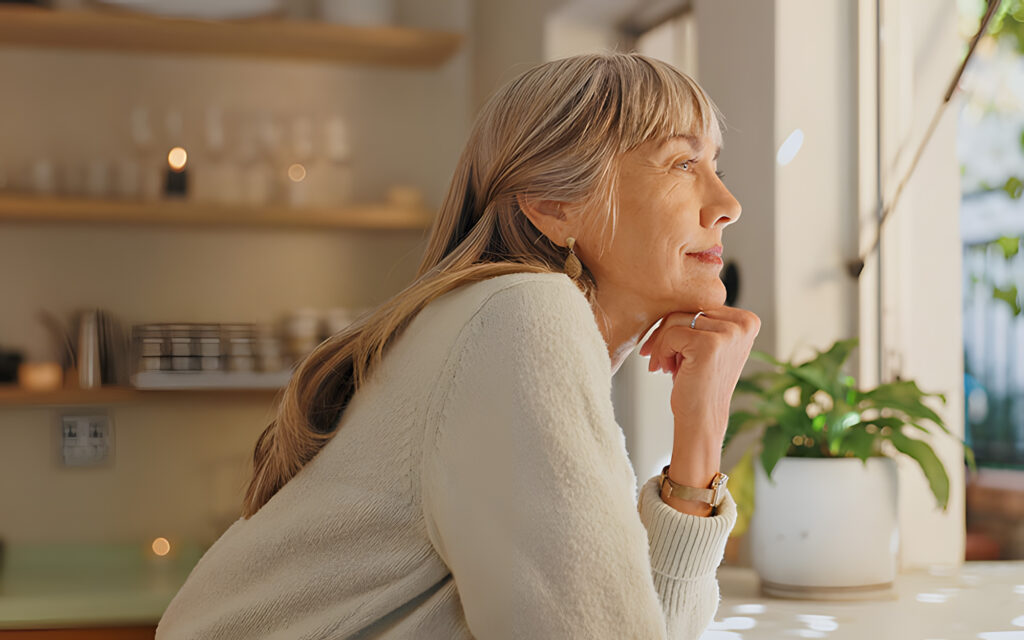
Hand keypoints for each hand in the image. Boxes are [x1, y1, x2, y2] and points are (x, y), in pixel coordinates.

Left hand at [639, 306, 760, 445]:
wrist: (701, 419)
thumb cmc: (697, 382)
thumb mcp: (705, 344)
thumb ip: (700, 318)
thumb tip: (668, 289)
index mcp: (747, 320)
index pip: (700, 304)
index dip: (677, 324)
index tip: (668, 348)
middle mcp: (744, 323)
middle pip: (687, 308)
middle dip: (665, 334)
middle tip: (658, 359)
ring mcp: (729, 333)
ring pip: (676, 320)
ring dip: (662, 344)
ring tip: (664, 366)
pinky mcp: (710, 344)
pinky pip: (671, 334)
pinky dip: (662, 352)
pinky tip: (666, 370)